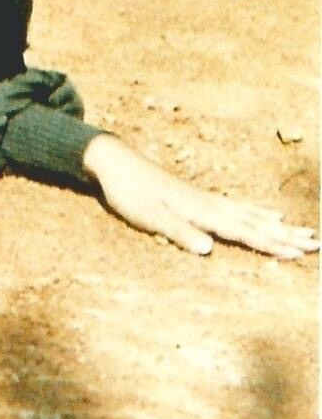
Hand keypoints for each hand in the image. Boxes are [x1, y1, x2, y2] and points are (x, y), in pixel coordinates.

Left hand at [81, 135, 317, 261]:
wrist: (116, 164)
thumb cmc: (129, 193)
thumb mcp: (150, 217)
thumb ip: (180, 233)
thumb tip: (209, 249)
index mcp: (202, 211)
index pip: (243, 231)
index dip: (270, 244)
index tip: (296, 254)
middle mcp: (211, 204)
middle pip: (256, 223)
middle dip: (286, 236)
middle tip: (315, 246)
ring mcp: (208, 200)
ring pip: (253, 215)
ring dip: (280, 226)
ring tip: (305, 233)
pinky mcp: (201, 199)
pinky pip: (240, 209)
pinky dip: (260, 214)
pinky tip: (272, 216)